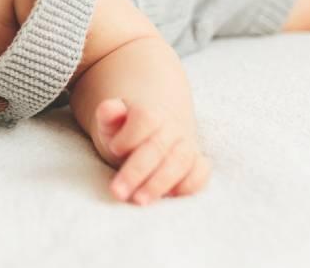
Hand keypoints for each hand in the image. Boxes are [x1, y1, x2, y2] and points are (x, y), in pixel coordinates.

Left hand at [94, 97, 210, 203]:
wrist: (148, 138)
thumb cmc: (124, 134)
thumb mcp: (111, 124)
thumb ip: (108, 114)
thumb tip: (108, 109)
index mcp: (150, 114)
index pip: (146, 119)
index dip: (129, 136)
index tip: (114, 149)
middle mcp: (172, 129)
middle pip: (158, 147)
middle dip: (136, 171)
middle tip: (118, 192)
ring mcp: (187, 146)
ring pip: (180, 161)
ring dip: (159, 183)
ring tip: (139, 200)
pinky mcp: (197, 164)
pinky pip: (201, 172)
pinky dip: (189, 185)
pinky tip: (169, 197)